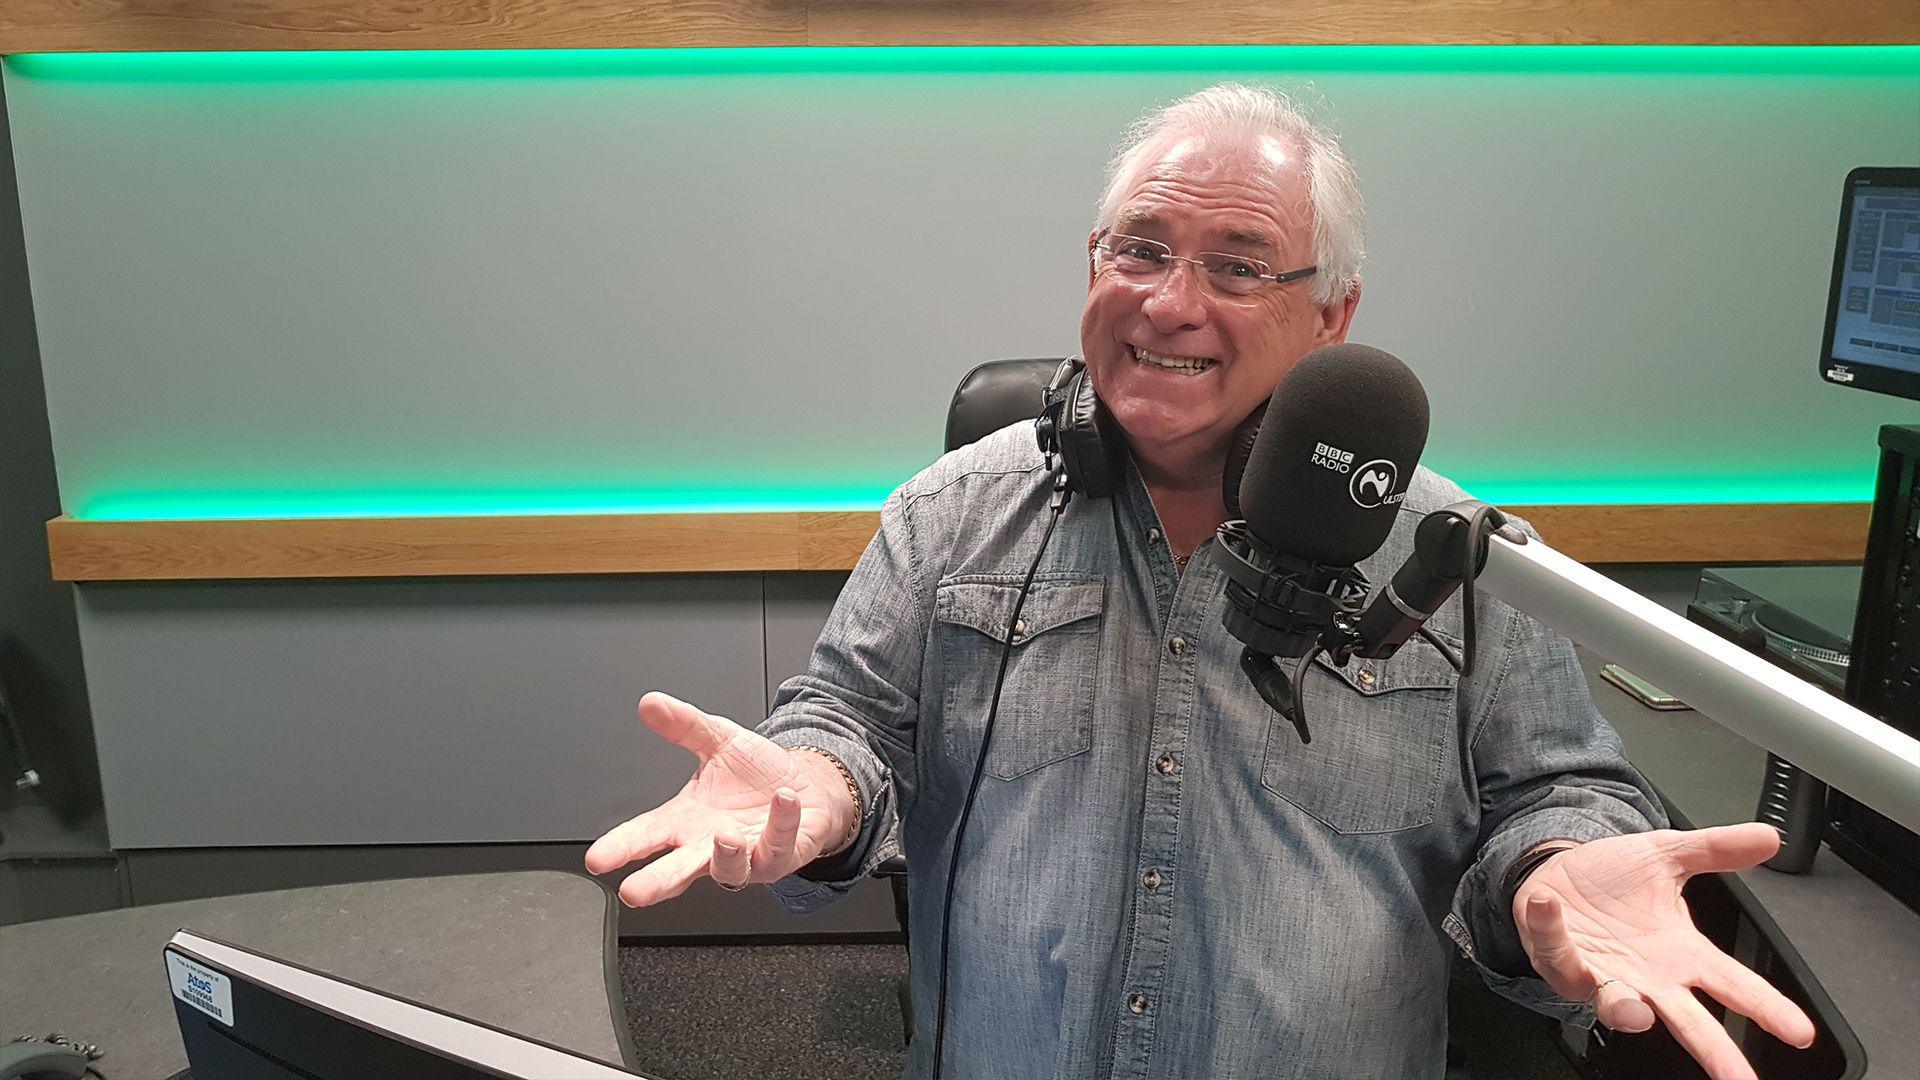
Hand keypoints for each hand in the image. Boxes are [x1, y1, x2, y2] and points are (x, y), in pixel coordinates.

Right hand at [584, 692, 855, 906]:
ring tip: (725, 835)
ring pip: (731, 871)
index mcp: (686, 821)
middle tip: (635, 891)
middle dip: (656, 882)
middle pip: (677, 872)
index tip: (598, 859)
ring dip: (727, 856)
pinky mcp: (780, 856)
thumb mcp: (718, 741)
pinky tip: (783, 800)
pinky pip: (778, 845)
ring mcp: (746, 856)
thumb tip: (650, 704)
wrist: (806, 787)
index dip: (620, 848)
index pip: (645, 836)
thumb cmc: (758, 776)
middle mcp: (710, 845)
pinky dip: (781, 822)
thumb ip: (684, 725)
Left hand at [1513, 823, 1816, 1079]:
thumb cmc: (1614, 879)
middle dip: (1714, 1051)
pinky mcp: (1560, 958)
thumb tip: (1769, 838)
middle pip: (1688, 1022)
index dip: (1766, 1008)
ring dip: (1624, 1008)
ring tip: (1635, 1010)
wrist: (1560, 872)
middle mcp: (1646, 975)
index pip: (1733, 984)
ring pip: (1617, 1004)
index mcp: (1681, 954)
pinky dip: (1551, 929)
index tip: (1798, 1031)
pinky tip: (1549, 907)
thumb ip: (1716, 850)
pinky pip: (1556, 951)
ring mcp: (1603, 974)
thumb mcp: (1668, 855)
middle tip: (1737, 1078)